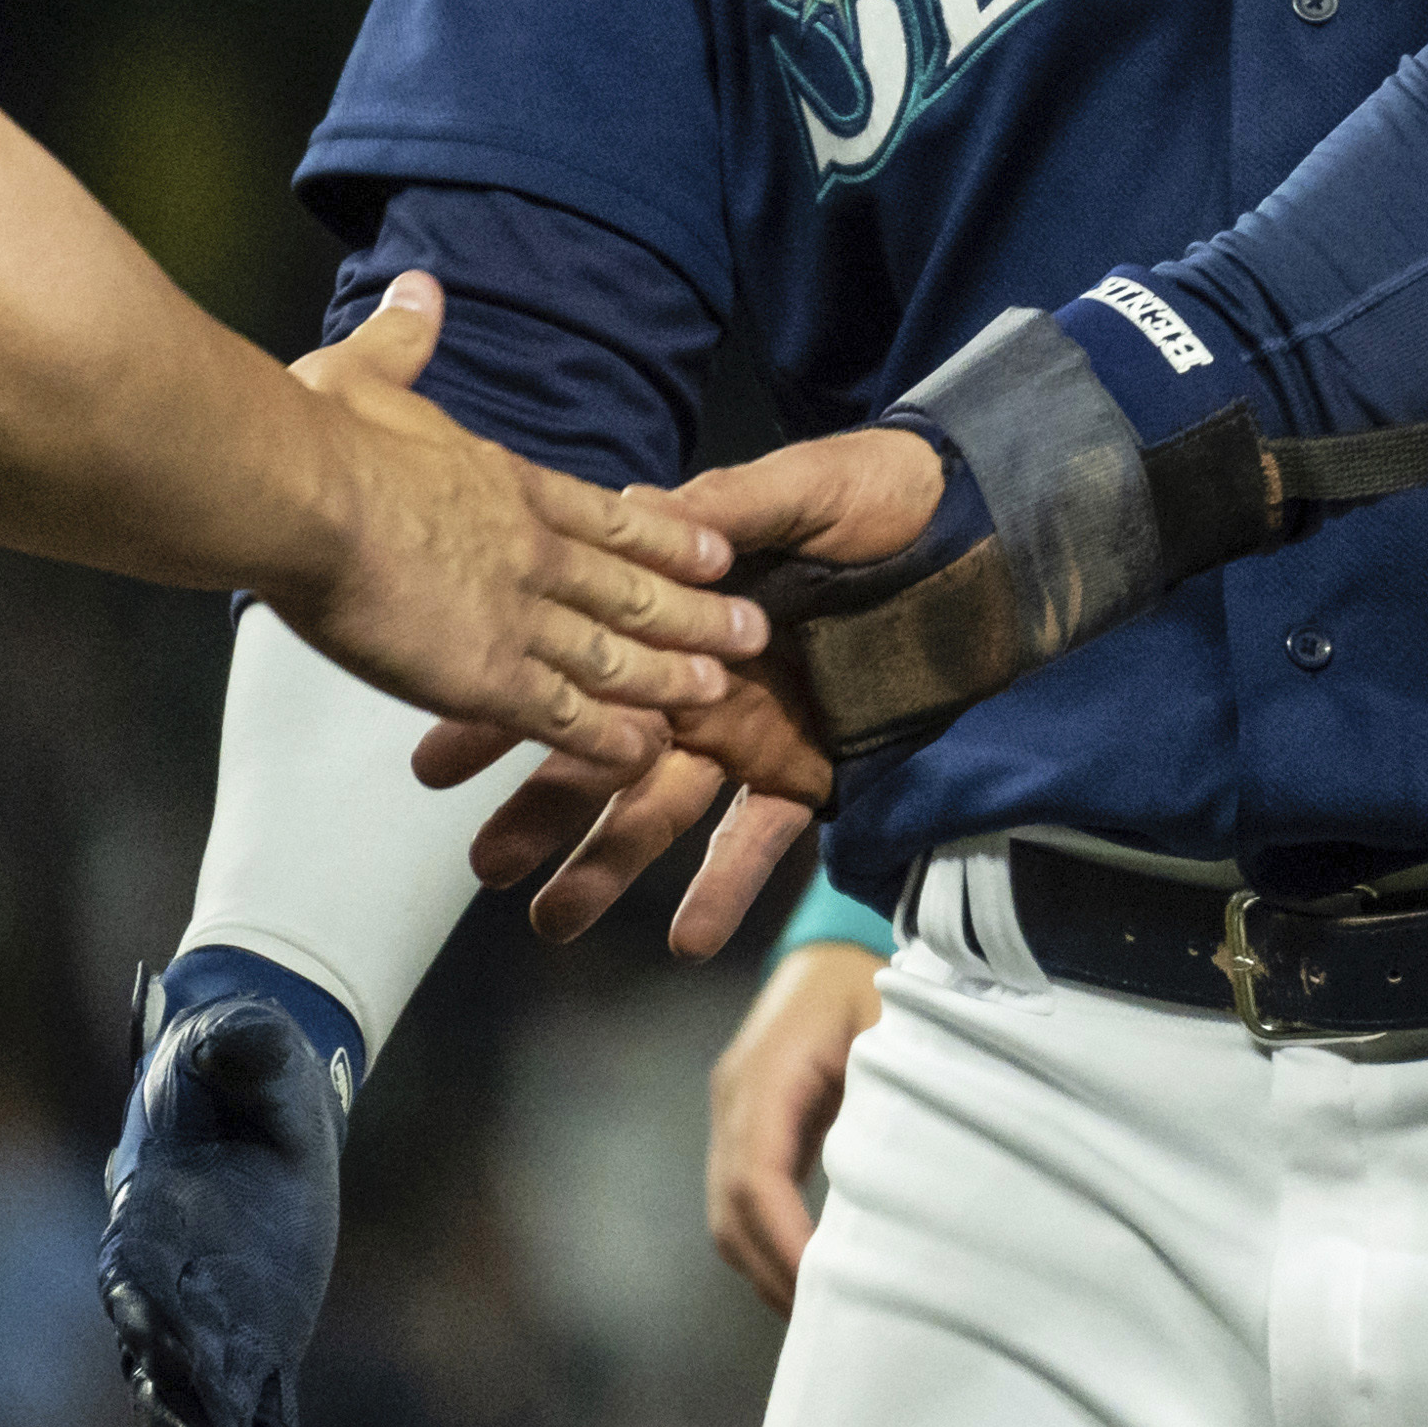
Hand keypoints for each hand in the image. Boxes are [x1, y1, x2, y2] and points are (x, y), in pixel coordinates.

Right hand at [97, 958, 354, 1426]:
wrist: (255, 1105)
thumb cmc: (238, 1068)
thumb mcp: (246, 1045)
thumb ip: (239, 1046)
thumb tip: (236, 1037)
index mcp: (152, 1219)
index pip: (133, 1271)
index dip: (140, 1302)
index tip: (148, 1330)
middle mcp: (171, 1294)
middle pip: (160, 1363)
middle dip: (180, 1407)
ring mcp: (216, 1333)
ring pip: (203, 1413)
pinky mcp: (264, 1353)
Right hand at [270, 278, 763, 771]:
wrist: (301, 495)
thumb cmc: (321, 438)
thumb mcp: (368, 370)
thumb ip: (404, 339)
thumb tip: (417, 289)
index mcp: (506, 484)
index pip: (608, 517)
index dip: (666, 537)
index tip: (714, 551)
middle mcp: (530, 550)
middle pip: (632, 587)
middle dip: (695, 611)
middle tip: (753, 628)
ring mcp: (516, 615)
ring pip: (614, 654)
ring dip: (670, 674)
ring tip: (720, 689)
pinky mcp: (485, 675)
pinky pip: (564, 716)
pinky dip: (609, 738)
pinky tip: (643, 754)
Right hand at [408, 421, 946, 947]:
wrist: (988, 536)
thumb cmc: (889, 495)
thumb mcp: (804, 487)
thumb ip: (725, 508)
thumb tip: (637, 509)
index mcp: (685, 618)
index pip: (579, 664)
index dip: (510, 710)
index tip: (439, 761)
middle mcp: (704, 685)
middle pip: (604, 754)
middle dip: (541, 809)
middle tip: (483, 862)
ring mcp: (754, 735)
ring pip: (663, 810)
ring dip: (609, 866)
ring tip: (553, 922)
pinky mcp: (814, 772)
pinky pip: (762, 839)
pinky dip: (724, 889)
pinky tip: (684, 939)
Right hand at [703, 938, 886, 1309]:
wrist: (838, 949)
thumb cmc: (878, 981)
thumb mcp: (894, 1022)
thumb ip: (890, 1089)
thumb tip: (898, 1176)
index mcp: (767, 1067)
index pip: (755, 1174)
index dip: (784, 1238)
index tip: (823, 1285)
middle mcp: (735, 1096)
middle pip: (730, 1207)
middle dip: (774, 1270)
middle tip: (831, 1324)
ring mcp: (733, 1115)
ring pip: (727, 1216)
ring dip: (768, 1269)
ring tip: (825, 1316)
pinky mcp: (748, 1132)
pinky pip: (743, 1204)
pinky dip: (769, 1247)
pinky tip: (814, 1278)